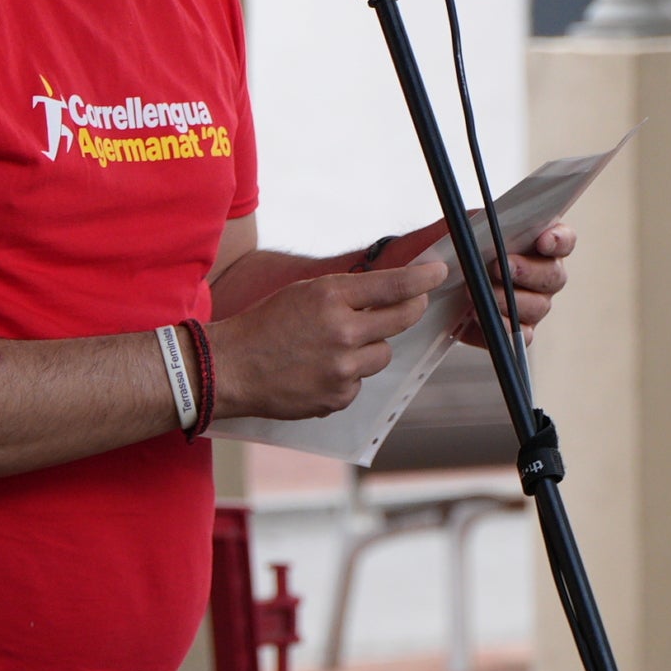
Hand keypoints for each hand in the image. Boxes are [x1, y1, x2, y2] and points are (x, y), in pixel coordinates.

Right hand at [207, 260, 442, 420]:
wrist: (231, 368)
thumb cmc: (266, 325)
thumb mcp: (305, 293)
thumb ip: (346, 293)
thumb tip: (387, 291)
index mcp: (330, 298)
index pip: (393, 285)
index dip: (423, 278)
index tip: (439, 272)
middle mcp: (341, 332)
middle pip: (401, 320)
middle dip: (411, 308)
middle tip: (414, 303)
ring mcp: (341, 369)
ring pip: (383, 354)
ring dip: (370, 348)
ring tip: (335, 346)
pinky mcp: (337, 398)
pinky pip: (360, 382)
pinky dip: (348, 376)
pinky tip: (319, 371)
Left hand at [454, 221, 574, 349]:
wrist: (439, 282)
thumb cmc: (461, 250)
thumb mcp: (469, 228)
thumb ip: (484, 225)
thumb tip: (486, 224)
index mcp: (540, 243)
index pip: (564, 240)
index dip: (558, 241)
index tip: (543, 241)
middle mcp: (543, 274)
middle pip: (554, 276)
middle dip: (528, 271)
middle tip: (501, 267)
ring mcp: (534, 304)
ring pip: (538, 306)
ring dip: (509, 300)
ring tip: (480, 293)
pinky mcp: (518, 330)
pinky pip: (522, 335)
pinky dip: (502, 326)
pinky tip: (481, 315)